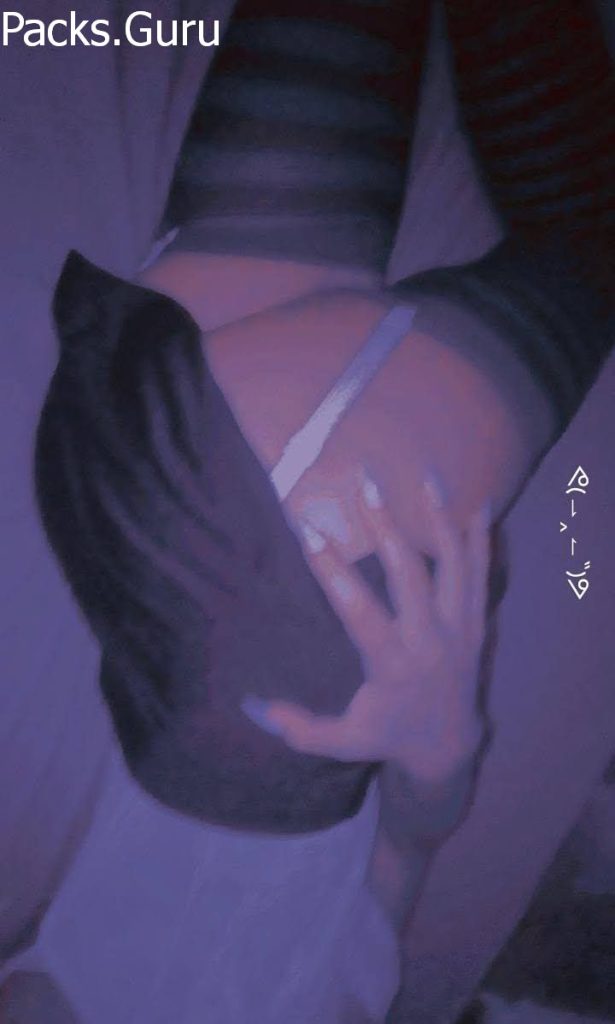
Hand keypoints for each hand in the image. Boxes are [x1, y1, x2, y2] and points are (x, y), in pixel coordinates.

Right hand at [243, 471, 490, 784]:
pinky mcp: (477, 623)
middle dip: (385, 526)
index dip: (333, 571)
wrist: (448, 745)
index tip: (308, 531)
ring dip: (439, 519)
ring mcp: (459, 629)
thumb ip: (298, 727)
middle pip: (410, 575)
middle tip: (366, 482)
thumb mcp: (341, 741)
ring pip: (453, 566)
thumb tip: (251, 706)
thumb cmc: (387, 736)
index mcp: (393, 666)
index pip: (360, 612)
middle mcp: (431, 642)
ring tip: (426, 476)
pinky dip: (480, 540)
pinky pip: (482, 575)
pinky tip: (478, 504)